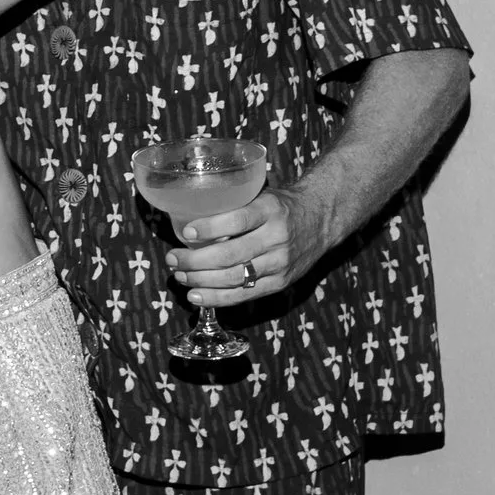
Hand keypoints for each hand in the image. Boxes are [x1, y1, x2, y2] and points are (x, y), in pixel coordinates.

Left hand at [168, 165, 339, 307]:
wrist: (322, 219)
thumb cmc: (281, 206)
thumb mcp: (262, 196)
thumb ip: (234, 207)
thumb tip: (187, 214)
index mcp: (271, 210)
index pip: (237, 220)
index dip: (209, 228)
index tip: (185, 232)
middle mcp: (277, 237)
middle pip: (230, 255)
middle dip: (195, 260)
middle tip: (173, 259)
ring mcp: (280, 263)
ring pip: (234, 277)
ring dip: (200, 280)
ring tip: (179, 276)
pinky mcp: (280, 282)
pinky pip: (244, 294)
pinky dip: (217, 298)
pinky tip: (196, 297)